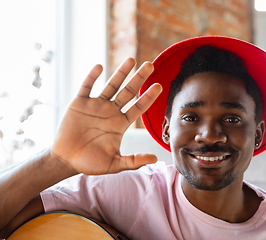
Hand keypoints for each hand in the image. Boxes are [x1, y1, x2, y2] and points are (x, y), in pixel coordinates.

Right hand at [51, 58, 161, 174]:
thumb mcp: (114, 164)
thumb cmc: (90, 163)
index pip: (138, 108)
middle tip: (150, 65)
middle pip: (128, 92)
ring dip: (120, 73)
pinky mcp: (79, 104)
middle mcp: (111, 112)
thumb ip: (133, 161)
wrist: (66, 160)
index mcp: (120, 124)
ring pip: (111, 86)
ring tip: (131, 59)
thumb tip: (154, 159)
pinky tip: (99, 67)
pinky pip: (87, 87)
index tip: (159, 86)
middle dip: (139, 78)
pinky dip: (92, 77)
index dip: (148, 97)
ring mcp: (96, 106)